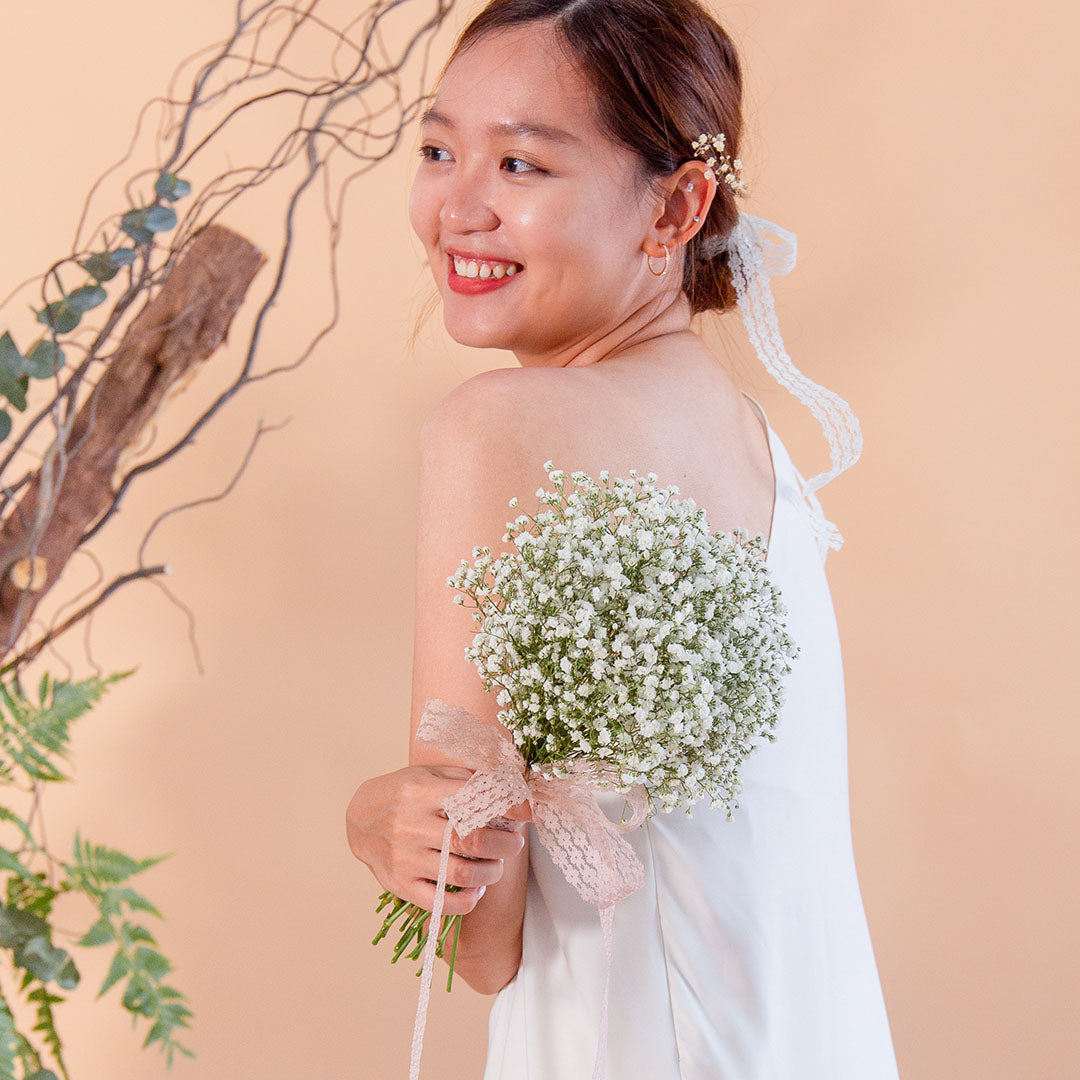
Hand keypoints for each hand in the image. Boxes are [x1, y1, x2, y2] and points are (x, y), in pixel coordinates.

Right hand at [345, 764, 528, 915]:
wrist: (359, 820)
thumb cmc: (405, 793)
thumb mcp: (431, 774)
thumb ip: (467, 780)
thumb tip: (512, 788)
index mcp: (421, 791)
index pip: (473, 798)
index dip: (508, 806)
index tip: (530, 812)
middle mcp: (411, 824)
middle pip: (470, 840)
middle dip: (504, 844)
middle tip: (514, 843)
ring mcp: (404, 858)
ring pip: (460, 874)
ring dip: (490, 873)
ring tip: (496, 865)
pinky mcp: (400, 885)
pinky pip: (440, 903)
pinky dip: (466, 901)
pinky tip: (476, 890)